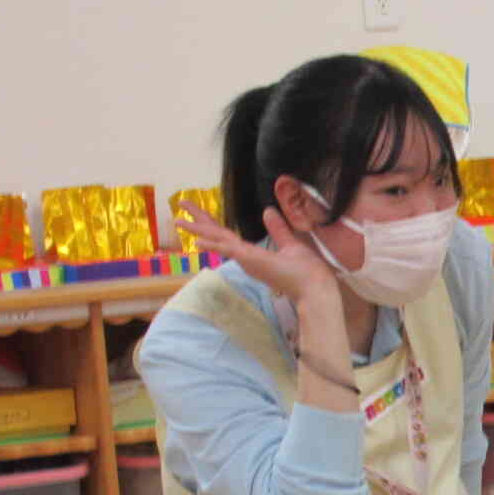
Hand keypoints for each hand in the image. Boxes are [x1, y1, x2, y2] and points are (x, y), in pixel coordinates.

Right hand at [177, 201, 339, 307]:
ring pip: (218, 240)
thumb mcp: (290, 244)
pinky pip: (230, 250)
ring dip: (198, 230)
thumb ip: (277, 229)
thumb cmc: (306, 271)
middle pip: (216, 235)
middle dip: (198, 221)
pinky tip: (198, 241)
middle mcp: (246, 256)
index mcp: (252, 253)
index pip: (226, 235)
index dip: (210, 223)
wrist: (315, 287)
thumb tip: (268, 211)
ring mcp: (247, 260)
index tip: (194, 211)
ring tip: (178, 220)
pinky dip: (214, 245)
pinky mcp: (253, 261)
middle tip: (178, 207)